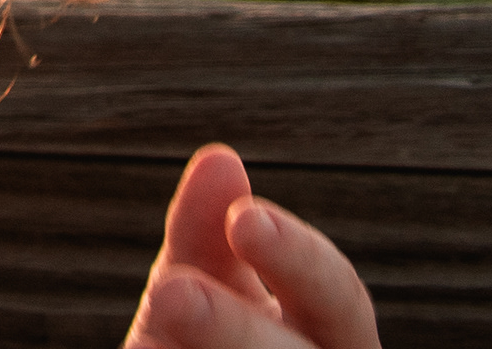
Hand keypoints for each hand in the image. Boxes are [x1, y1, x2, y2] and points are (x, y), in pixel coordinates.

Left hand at [121, 142, 377, 348]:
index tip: (244, 219)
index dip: (299, 259)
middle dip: (239, 330)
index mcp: (327, 337)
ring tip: (152, 334)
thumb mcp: (195, 292)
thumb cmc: (195, 345)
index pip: (339, 298)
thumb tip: (220, 160)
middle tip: (170, 293)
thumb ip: (204, 236)